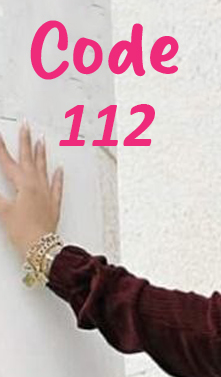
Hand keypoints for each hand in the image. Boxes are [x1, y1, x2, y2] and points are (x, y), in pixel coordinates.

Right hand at [0, 120, 63, 258]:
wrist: (42, 250)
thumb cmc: (24, 233)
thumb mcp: (3, 211)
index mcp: (23, 185)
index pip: (7, 161)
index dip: (0, 147)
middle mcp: (37, 186)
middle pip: (29, 159)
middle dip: (25, 141)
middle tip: (26, 125)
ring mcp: (46, 195)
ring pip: (43, 170)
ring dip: (41, 154)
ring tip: (41, 140)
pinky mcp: (53, 206)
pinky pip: (56, 188)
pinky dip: (57, 178)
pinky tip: (59, 169)